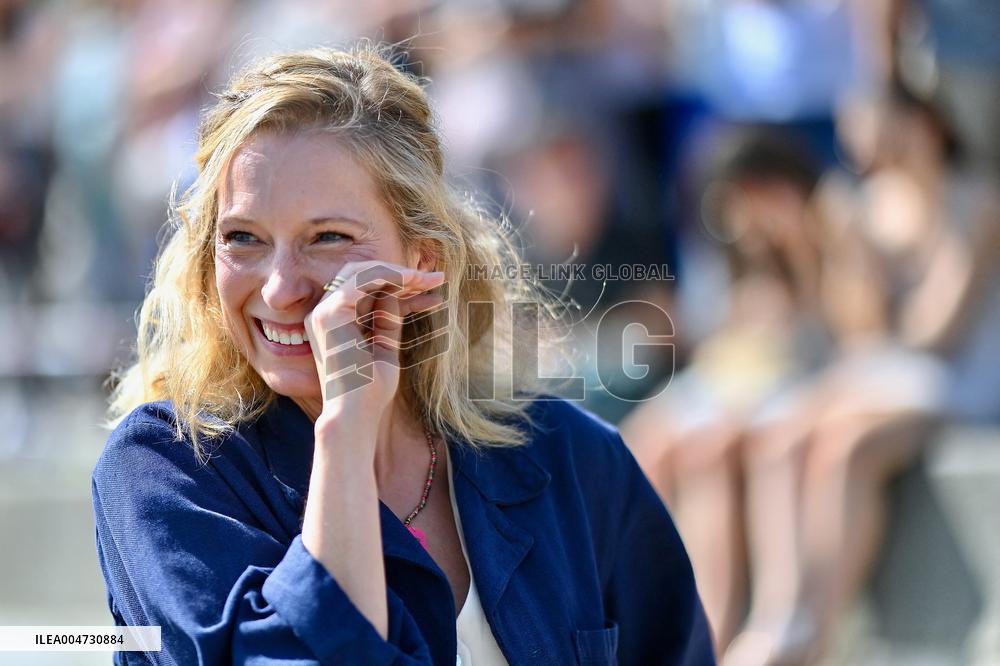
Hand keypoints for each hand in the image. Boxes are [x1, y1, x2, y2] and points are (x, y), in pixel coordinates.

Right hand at [303, 261, 444, 435]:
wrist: (356, 414)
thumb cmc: (370, 390)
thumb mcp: (385, 347)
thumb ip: (387, 319)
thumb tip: (398, 294)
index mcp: (333, 323)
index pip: (367, 292)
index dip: (401, 288)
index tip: (432, 293)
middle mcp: (323, 313)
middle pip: (363, 277)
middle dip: (401, 275)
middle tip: (436, 279)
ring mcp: (322, 312)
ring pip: (362, 272)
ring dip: (400, 273)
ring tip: (432, 280)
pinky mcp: (329, 313)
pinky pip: (361, 279)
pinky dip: (389, 275)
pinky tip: (414, 281)